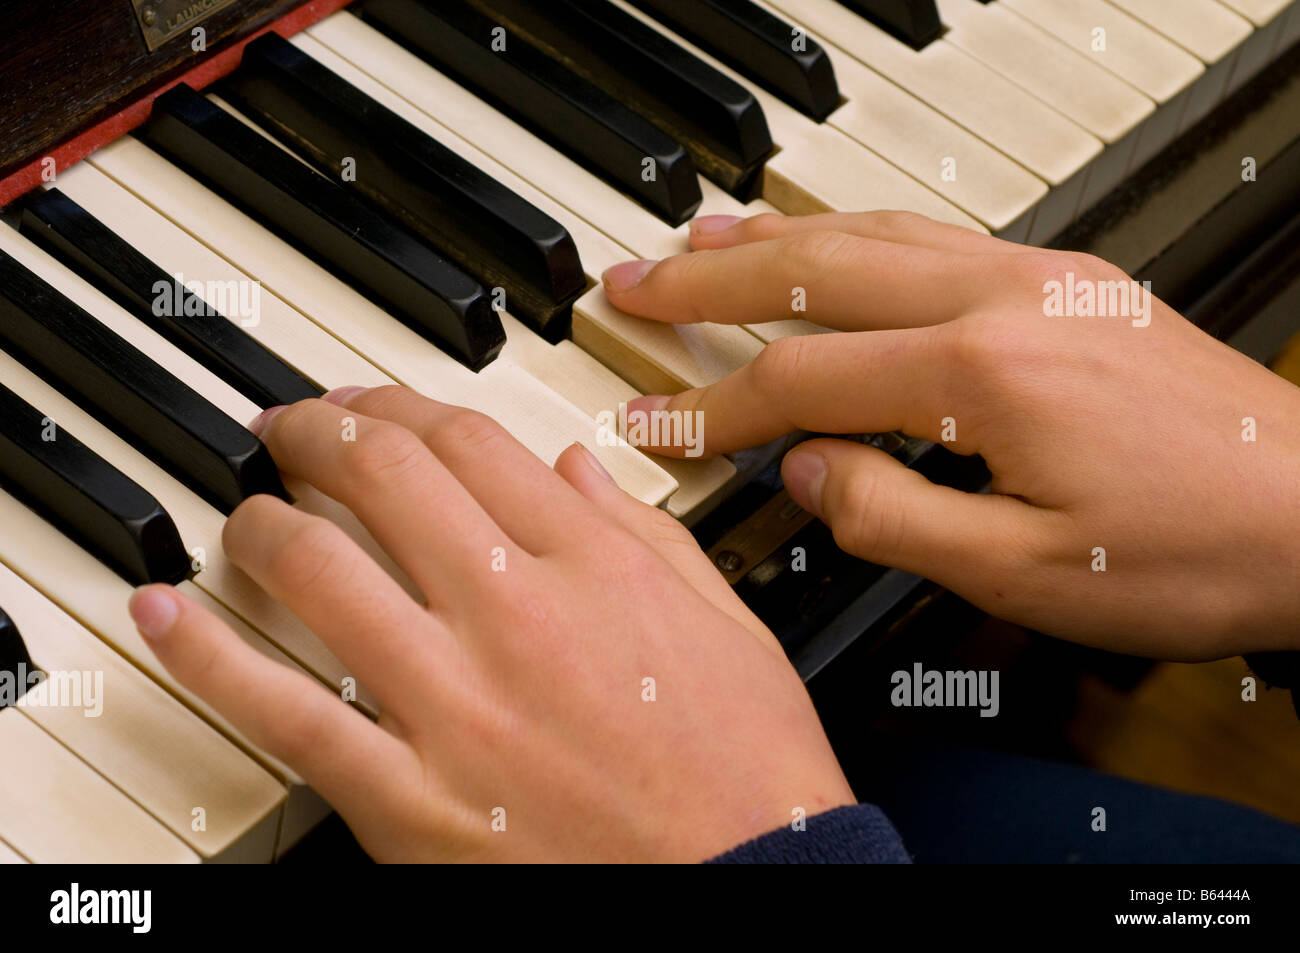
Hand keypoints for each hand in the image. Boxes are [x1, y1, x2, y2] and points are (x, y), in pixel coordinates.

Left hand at [129, 386, 853, 861]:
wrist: (752, 884)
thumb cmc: (748, 768)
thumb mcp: (725, 621)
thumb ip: (644, 531)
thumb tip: (576, 469)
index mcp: (594, 566)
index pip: (468, 442)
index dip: (400, 405)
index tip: (369, 407)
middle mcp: (516, 614)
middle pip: (383, 477)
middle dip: (319, 432)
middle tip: (290, 430)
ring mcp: (454, 704)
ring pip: (318, 571)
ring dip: (260, 523)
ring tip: (243, 512)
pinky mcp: (410, 796)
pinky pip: (284, 713)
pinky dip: (207, 656)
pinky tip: (167, 615)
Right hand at [603, 211, 1299, 659]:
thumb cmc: (1192, 551)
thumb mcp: (1023, 572)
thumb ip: (891, 519)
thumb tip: (807, 473)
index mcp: (982, 371)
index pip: (800, 380)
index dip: (710, 406)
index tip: (650, 418)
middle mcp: (1004, 297)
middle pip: (816, 272)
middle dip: (708, 281)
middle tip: (632, 279)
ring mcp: (1038, 276)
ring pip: (873, 233)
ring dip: (775, 236)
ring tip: (703, 236)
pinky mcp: (1067, 280)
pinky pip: (931, 235)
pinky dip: (855, 233)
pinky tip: (828, 241)